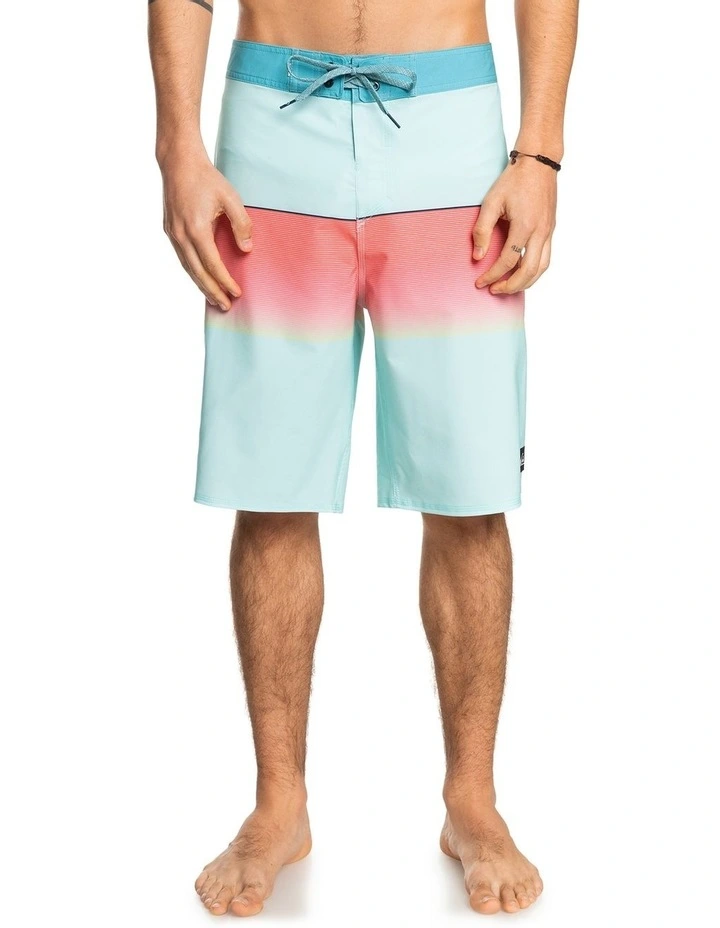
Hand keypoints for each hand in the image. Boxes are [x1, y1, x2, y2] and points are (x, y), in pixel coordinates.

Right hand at [160, 150, 252, 309]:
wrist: (178, 162)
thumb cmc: (206, 178)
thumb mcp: (230, 198)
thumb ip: (241, 224)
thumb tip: (246, 249)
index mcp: (197, 228)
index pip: (213, 264)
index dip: (225, 281)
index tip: (237, 293)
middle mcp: (181, 235)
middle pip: (197, 273)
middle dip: (212, 291)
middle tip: (225, 306)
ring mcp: (173, 233)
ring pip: (187, 268)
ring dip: (201, 285)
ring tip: (214, 299)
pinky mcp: (170, 230)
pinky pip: (182, 258)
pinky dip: (192, 272)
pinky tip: (201, 278)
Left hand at [472, 157, 556, 294]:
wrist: (539, 163)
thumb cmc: (514, 180)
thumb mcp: (492, 201)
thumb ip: (482, 230)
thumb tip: (478, 256)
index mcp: (525, 225)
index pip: (508, 261)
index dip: (492, 275)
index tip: (480, 282)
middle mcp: (540, 232)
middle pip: (528, 271)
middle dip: (510, 286)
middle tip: (494, 290)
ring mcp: (548, 232)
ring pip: (541, 268)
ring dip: (525, 282)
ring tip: (508, 287)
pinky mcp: (550, 230)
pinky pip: (545, 258)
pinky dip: (534, 271)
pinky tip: (521, 272)